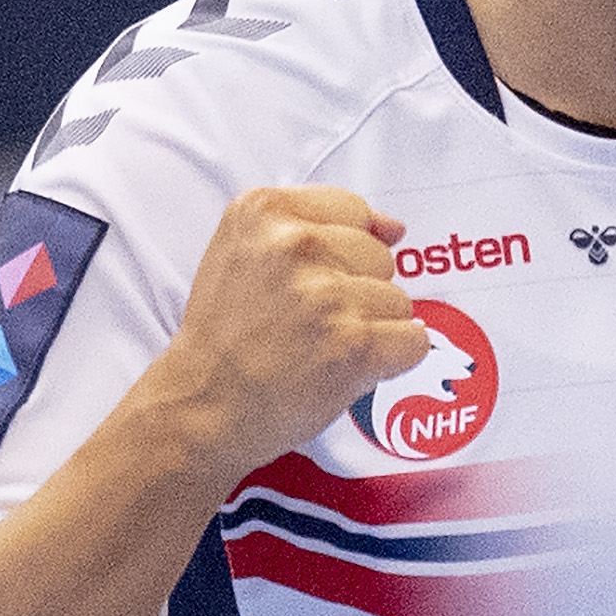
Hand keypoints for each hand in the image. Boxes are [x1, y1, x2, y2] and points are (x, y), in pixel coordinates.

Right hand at [139, 187, 433, 469]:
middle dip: (356, 293)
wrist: (202, 404)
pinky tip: (346, 368)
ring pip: (398, 302)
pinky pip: (413, 340)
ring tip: (319, 348)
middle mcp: (296, 244)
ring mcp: (327, 294)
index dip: (344, 252)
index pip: (352, 210)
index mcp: (263, 211)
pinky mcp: (354, 343)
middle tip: (307, 324)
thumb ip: (316, 227)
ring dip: (370, 330)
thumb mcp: (244, 252)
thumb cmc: (224, 336)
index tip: (316, 281)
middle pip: (379, 257)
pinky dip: (391, 361)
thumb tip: (394, 228)